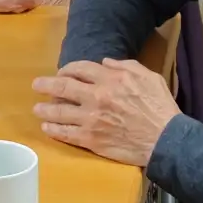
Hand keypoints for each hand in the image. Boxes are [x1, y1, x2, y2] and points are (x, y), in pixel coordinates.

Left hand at [31, 58, 179, 165]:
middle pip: (62, 87)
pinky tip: (47, 128)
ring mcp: (91, 119)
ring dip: (44, 110)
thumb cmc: (160, 107)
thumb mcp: (147, 76)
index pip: (78, 69)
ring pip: (59, 112)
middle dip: (45, 85)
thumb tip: (104, 62)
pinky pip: (66, 134)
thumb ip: (125, 65)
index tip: (62, 72)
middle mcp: (96, 97)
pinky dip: (53, 130)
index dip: (67, 69)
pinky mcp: (91, 140)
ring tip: (36, 109)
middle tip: (36, 85)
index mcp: (109, 79)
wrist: (166, 140)